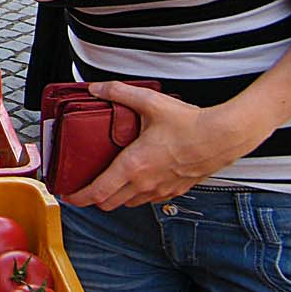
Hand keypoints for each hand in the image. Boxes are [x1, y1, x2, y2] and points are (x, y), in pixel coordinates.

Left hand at [63, 82, 259, 209]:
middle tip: (83, 187)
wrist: (223, 137)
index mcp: (133, 166)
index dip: (78, 197)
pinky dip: (137, 195)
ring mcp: (161, 190)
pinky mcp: (176, 190)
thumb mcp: (149, 101)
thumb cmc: (188, 123)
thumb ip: (119, 93)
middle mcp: (145, 183)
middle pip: (109, 203)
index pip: (98, 192)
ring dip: (115, 197)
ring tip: (107, 183)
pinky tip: (136, 180)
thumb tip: (96, 88)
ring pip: (129, 203)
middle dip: (93, 199)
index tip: (67, 195)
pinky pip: (149, 200)